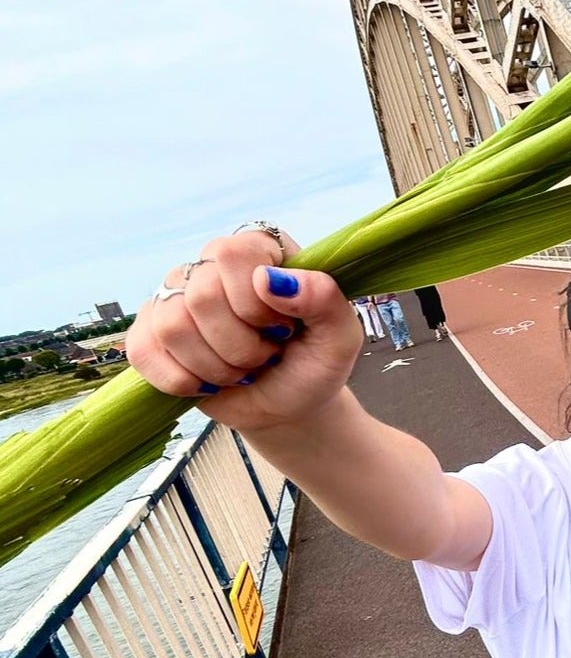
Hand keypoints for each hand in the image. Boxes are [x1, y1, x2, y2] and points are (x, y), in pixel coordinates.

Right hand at [125, 229, 364, 433]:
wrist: (290, 407)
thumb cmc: (314, 366)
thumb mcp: (341, 338)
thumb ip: (324, 300)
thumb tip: (268, 279)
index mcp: (259, 249)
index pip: (232, 254)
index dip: (256, 306)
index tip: (283, 329)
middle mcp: (211, 264)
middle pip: (202, 296)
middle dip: (242, 346)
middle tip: (265, 355)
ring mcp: (175, 297)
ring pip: (172, 327)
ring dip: (217, 367)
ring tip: (242, 368)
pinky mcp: (150, 332)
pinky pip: (143, 351)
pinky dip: (184, 381)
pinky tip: (211, 382)